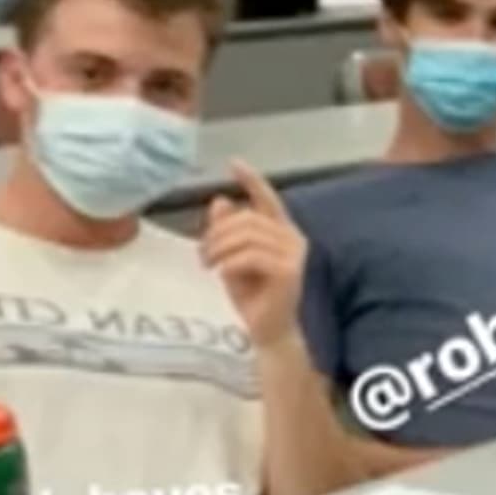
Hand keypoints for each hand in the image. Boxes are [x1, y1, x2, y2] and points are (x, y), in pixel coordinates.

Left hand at [201, 159, 306, 349]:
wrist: (269, 331)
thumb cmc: (253, 297)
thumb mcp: (232, 259)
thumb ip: (227, 232)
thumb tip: (220, 202)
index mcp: (281, 231)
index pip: (268, 199)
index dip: (252, 180)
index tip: (233, 163)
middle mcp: (293, 238)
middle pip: (247, 218)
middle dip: (217, 232)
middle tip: (201, 254)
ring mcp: (294, 254)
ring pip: (246, 235)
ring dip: (219, 248)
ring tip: (207, 264)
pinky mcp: (289, 271)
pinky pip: (250, 256)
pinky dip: (230, 263)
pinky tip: (222, 274)